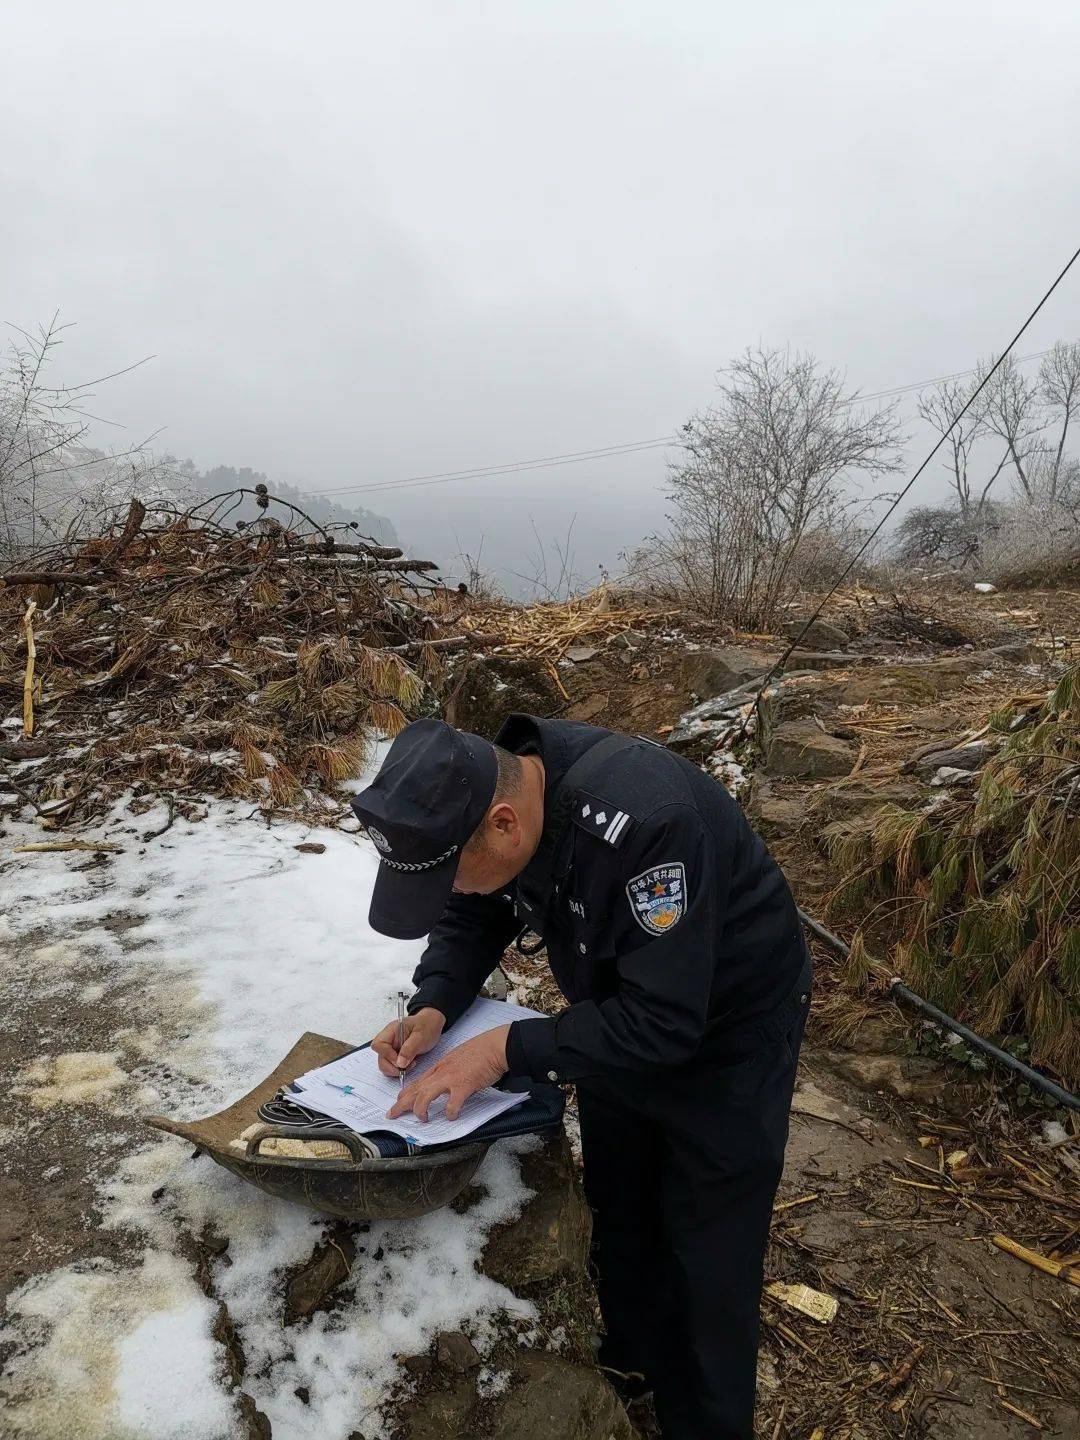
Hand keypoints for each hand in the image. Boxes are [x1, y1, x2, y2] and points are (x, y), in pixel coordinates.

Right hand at [371, 1006, 444, 1078]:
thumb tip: (399, 1064)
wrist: (431, 1025)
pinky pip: (390, 1066)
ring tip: (410, 1065)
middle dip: (391, 1066)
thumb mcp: (421, 1036)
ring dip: (395, 1069)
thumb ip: (410, 1049)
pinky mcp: (394, 1055)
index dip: (387, 1055)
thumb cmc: (426, 1026)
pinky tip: (408, 1065)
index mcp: (392, 1030)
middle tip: (406, 1067)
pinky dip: (398, 1069)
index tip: (400, 1062)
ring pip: (384, 1064)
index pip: (379, 1044)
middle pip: (380, 1057)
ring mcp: (390, 1048)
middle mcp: (388, 1039)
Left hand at [388, 1025, 509, 1121]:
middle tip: (392, 1115)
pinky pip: (452, 1105)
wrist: (495, 1046)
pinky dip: (450, 1113)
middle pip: (415, 1090)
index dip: (405, 1093)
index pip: (417, 1082)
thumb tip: (445, 1083)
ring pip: (425, 1097)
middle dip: (401, 1105)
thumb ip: (448, 1070)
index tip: (398, 1101)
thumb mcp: (457, 1058)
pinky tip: (452, 1116)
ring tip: (423, 1118)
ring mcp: (451, 1079)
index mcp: (440, 1066)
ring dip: (420, 1110)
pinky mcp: (463, 1086)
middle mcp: (441, 1072)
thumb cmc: (481, 1051)